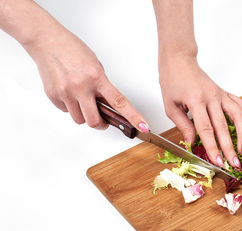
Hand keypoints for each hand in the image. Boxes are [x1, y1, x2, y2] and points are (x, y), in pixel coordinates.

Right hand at [25, 25, 148, 131]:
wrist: (47, 41)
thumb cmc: (72, 50)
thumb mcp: (96, 66)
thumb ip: (102, 86)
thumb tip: (107, 104)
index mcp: (97, 78)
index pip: (119, 102)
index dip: (133, 117)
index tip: (142, 126)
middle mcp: (81, 86)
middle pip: (94, 121)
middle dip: (100, 124)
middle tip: (103, 120)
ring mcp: (66, 92)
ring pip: (79, 119)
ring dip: (84, 115)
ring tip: (82, 100)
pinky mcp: (53, 95)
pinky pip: (66, 111)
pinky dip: (70, 107)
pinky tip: (69, 93)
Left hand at [158, 54, 241, 167]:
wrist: (179, 60)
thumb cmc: (172, 81)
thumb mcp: (170, 106)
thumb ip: (183, 125)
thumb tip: (192, 143)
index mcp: (196, 101)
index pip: (206, 129)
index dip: (213, 147)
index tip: (218, 161)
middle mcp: (212, 97)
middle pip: (223, 127)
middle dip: (229, 147)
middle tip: (234, 163)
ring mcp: (220, 94)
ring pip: (237, 116)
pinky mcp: (225, 92)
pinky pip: (238, 105)